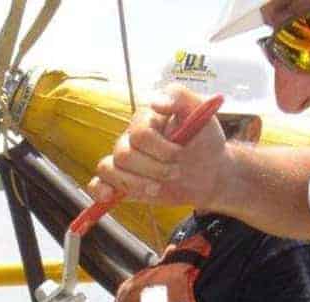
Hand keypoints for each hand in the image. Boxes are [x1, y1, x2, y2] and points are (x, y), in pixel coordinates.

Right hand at [87, 84, 229, 209]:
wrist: (210, 171)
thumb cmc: (204, 140)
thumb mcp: (201, 112)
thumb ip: (180, 97)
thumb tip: (156, 102)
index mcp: (146, 119)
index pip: (140, 134)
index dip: (160, 149)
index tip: (180, 154)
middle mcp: (131, 139)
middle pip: (124, 155)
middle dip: (154, 169)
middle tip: (176, 172)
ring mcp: (126, 162)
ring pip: (110, 170)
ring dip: (135, 183)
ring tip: (158, 188)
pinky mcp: (124, 183)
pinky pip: (99, 184)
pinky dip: (100, 191)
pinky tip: (110, 197)